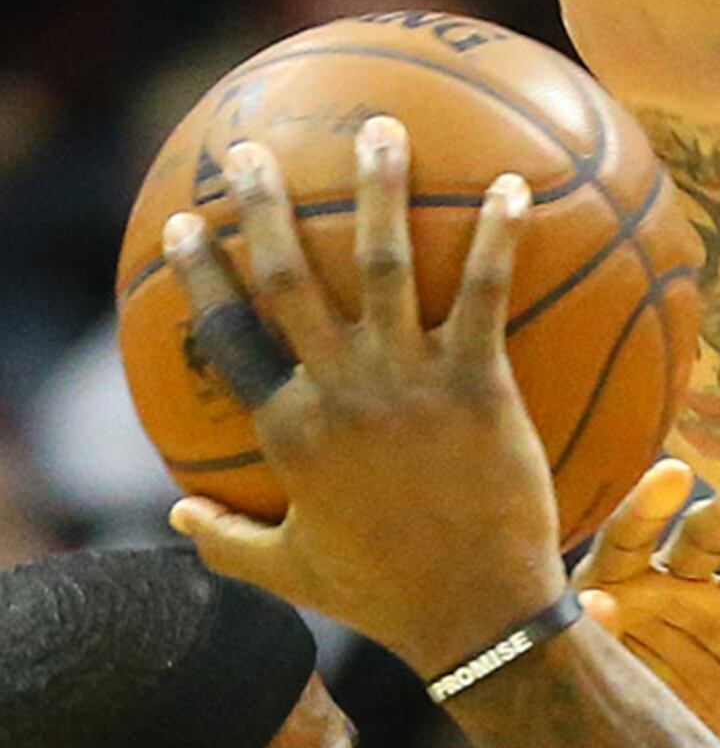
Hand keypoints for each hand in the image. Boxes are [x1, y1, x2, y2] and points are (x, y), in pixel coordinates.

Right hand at [163, 120, 571, 674]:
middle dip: (265, 204)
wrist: (476, 618)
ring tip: (382, 130)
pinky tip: (515, 188)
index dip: (202, 274)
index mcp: (288, 428)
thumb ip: (225, 538)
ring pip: (379, 264)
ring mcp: (407, 384)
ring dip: (379, 190)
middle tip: (255, 148)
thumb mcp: (288, 570)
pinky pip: (484, 295)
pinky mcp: (479, 388)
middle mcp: (337, 391)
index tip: (187, 224)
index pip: (227, 333)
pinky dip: (497, 238)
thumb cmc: (387, 597)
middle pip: (287, 276)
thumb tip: (176, 515)